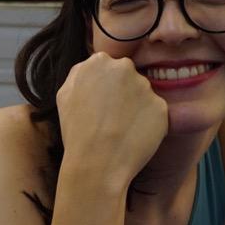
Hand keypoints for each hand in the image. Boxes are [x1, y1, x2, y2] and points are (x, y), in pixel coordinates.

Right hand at [55, 52, 167, 191]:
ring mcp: (145, 87)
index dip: (107, 88)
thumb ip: (80, 74)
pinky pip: (156, 113)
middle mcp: (124, 68)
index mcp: (99, 61)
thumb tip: (93, 67)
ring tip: (121, 130)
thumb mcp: (64, 94)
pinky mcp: (160, 107)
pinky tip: (133, 137)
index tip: (102, 105)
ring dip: (137, 109)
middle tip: (113, 118)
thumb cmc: (76, 131)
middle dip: (124, 94)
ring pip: (144, 95)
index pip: (110, 68)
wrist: (96, 163)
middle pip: (129, 78)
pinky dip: (148, 124)